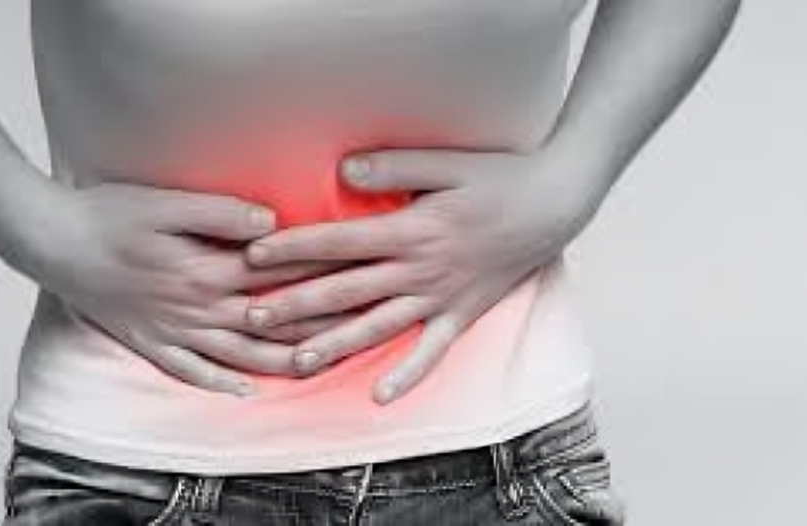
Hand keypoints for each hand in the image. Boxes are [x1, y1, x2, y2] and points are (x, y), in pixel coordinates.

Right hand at [12, 177, 354, 396]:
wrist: (51, 244)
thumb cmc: (108, 214)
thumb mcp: (164, 203)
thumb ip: (219, 213)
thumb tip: (270, 223)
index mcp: (205, 270)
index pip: (277, 275)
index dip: (320, 272)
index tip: (357, 270)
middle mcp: (196, 308)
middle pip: (270, 323)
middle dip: (318, 325)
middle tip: (361, 325)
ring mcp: (173, 331)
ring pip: (239, 355)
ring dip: (282, 362)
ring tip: (320, 366)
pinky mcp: (150, 342)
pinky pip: (192, 372)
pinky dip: (220, 383)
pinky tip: (245, 392)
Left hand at [243, 148, 597, 402]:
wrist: (557, 204)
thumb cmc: (500, 177)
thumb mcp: (447, 162)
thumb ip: (393, 168)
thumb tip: (341, 173)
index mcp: (411, 230)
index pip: (339, 242)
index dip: (293, 248)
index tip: (252, 255)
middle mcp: (420, 269)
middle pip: (347, 291)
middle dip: (295, 304)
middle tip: (249, 318)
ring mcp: (441, 297)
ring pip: (378, 327)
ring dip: (335, 345)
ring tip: (295, 362)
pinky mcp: (462, 314)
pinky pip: (432, 352)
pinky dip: (407, 375)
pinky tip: (378, 396)